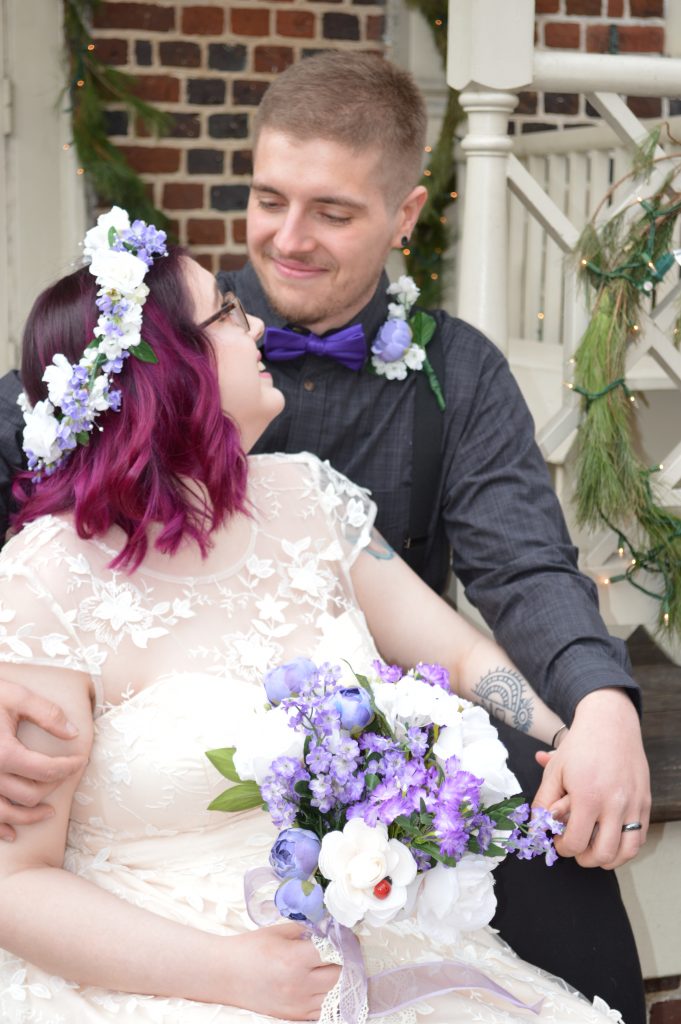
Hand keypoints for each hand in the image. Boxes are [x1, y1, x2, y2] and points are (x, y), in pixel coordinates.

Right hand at [0, 679, 85, 840]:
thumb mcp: (17, 697)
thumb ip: (47, 714)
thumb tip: (73, 734)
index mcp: (4, 752)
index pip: (46, 770)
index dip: (69, 767)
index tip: (81, 760)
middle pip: (30, 794)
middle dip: (53, 787)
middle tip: (67, 775)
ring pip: (7, 812)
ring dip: (29, 816)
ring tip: (49, 812)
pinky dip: (0, 828)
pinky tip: (12, 832)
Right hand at [223, 923, 339, 1019]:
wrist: (225, 974)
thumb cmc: (249, 949)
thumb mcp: (279, 931)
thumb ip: (306, 929)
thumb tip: (329, 927)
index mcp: (295, 959)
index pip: (335, 952)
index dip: (343, 943)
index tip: (346, 937)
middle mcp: (299, 985)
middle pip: (339, 975)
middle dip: (343, 962)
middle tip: (341, 952)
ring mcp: (297, 1004)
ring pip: (334, 994)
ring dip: (336, 981)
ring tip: (330, 968)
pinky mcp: (293, 1016)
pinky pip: (322, 1009)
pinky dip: (326, 997)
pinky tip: (320, 985)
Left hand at [532, 687, 650, 868]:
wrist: (609, 724)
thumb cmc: (580, 746)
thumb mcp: (555, 772)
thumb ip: (543, 802)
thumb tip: (535, 827)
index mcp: (588, 796)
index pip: (576, 842)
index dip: (563, 848)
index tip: (558, 841)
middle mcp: (615, 803)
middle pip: (604, 854)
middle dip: (585, 858)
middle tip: (576, 848)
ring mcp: (633, 804)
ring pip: (627, 851)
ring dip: (609, 858)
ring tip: (595, 850)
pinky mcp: (645, 802)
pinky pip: (640, 836)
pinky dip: (626, 845)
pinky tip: (612, 838)